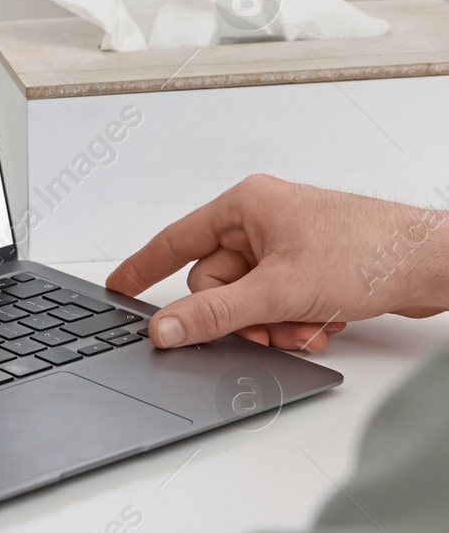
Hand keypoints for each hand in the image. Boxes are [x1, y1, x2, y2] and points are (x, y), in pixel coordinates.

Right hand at [107, 174, 448, 350]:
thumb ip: (214, 314)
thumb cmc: (372, 251)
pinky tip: (324, 322)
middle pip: (215, 283)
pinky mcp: (310, 269)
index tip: (117, 288)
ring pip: (247, 301)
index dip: (142, 268)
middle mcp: (262, 220)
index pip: (175, 240)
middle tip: (270, 323)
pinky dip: (295, 322)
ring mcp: (287, 246)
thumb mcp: (279, 291)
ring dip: (273, 323)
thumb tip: (164, 327)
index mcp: (245, 205)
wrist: (437, 264)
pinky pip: (276, 305)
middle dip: (242, 314)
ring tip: (308, 323)